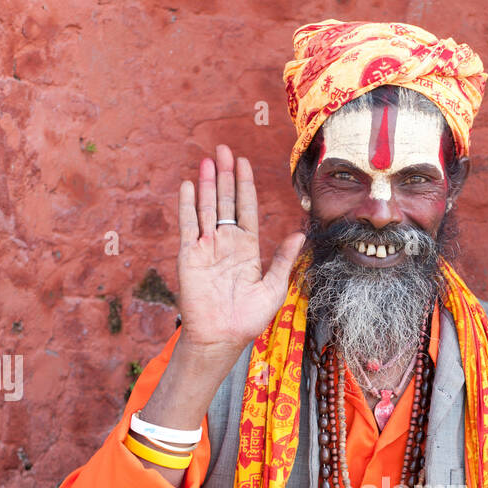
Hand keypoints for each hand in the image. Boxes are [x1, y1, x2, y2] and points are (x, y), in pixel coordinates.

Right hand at [176, 143, 304, 356]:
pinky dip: (187, 205)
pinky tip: (188, 185)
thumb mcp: (274, 288)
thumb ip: (284, 260)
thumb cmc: (248, 319)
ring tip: (207, 160)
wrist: (221, 337)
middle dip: (225, 176)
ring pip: (206, 208)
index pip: (246, 209)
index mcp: (247, 249)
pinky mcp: (189, 255)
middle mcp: (226, 244)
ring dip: (206, 184)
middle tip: (224, 149)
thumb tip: (300, 234)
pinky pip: (188, 225)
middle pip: (225, 202)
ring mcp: (207, 248)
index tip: (243, 162)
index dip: (245, 186)